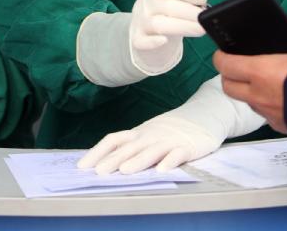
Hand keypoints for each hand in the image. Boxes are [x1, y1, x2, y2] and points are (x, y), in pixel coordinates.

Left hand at [78, 113, 220, 174]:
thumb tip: (105, 162)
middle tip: (98, 173)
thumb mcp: (148, 135)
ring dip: (138, 161)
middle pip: (129, 147)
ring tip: (125, 171)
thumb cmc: (171, 129)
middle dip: (113, 160)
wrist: (204, 114)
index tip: (82, 166)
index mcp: (138, 133)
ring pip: (151, 150)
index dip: (97, 152)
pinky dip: (169, 161)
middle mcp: (150, 136)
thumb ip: (132, 147)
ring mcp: (169, 140)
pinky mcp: (188, 146)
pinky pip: (178, 154)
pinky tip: (162, 171)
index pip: (114, 139)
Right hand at [129, 0, 206, 74]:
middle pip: (167, 6)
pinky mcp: (138, 39)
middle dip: (190, 13)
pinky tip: (164, 40)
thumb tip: (201, 1)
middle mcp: (145, 3)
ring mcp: (140, 22)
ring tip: (200, 30)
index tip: (203, 0)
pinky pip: (142, 41)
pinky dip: (152, 42)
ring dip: (182, 27)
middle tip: (204, 19)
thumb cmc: (170, 11)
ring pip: (158, 24)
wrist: (151, 32)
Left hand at [215, 27, 286, 132]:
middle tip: (238, 69)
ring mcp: (269, 113)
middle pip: (228, 87)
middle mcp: (258, 95)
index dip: (220, 58)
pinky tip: (285, 101)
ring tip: (264, 84)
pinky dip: (270, 108)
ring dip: (251, 94)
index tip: (222, 53)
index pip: (225, 65)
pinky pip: (268, 116)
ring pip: (249, 103)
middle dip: (230, 78)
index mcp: (259, 71)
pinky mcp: (282, 127)